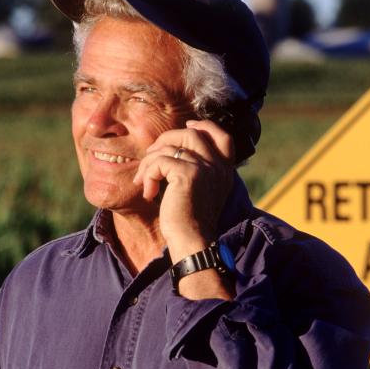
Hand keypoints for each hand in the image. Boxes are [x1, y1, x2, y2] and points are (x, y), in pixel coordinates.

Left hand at [132, 119, 234, 264]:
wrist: (193, 243)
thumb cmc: (191, 222)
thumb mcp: (201, 192)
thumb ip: (199, 171)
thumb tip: (176, 151)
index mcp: (225, 170)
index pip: (222, 136)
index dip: (205, 125)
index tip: (188, 125)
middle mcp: (218, 166)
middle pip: (192, 133)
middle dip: (166, 139)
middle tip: (152, 156)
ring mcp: (205, 168)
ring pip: (170, 146)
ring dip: (151, 160)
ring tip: (144, 180)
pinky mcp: (188, 175)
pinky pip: (159, 162)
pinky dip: (148, 175)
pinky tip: (149, 193)